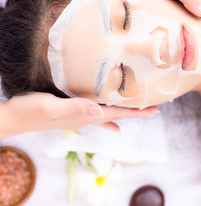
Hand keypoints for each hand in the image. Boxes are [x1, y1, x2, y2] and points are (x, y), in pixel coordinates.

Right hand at [0, 92, 157, 138]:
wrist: (14, 117)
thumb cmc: (31, 111)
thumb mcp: (52, 107)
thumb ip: (75, 109)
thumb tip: (100, 112)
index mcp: (86, 115)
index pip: (117, 113)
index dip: (136, 111)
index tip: (154, 110)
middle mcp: (86, 118)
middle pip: (118, 115)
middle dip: (136, 112)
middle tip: (154, 109)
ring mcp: (79, 117)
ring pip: (109, 115)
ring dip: (125, 113)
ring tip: (139, 113)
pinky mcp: (72, 113)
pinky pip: (96, 115)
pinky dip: (107, 118)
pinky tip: (112, 124)